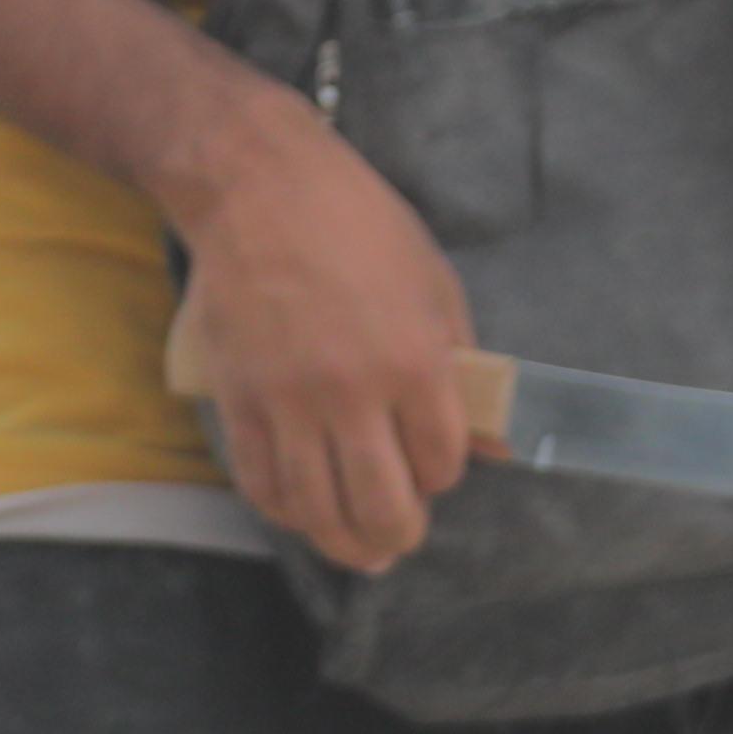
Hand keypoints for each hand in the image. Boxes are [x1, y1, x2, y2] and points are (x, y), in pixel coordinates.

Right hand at [149, 98, 482, 569]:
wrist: (256, 187)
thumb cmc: (359, 225)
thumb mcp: (436, 286)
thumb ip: (464, 369)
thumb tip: (494, 443)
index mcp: (416, 363)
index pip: (442, 464)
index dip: (443, 474)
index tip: (433, 463)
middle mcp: (353, 393)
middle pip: (383, 508)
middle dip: (399, 532)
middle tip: (399, 533)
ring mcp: (289, 400)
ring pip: (317, 510)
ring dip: (343, 541)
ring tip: (357, 545)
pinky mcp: (238, 397)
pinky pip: (260, 481)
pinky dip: (283, 510)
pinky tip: (300, 510)